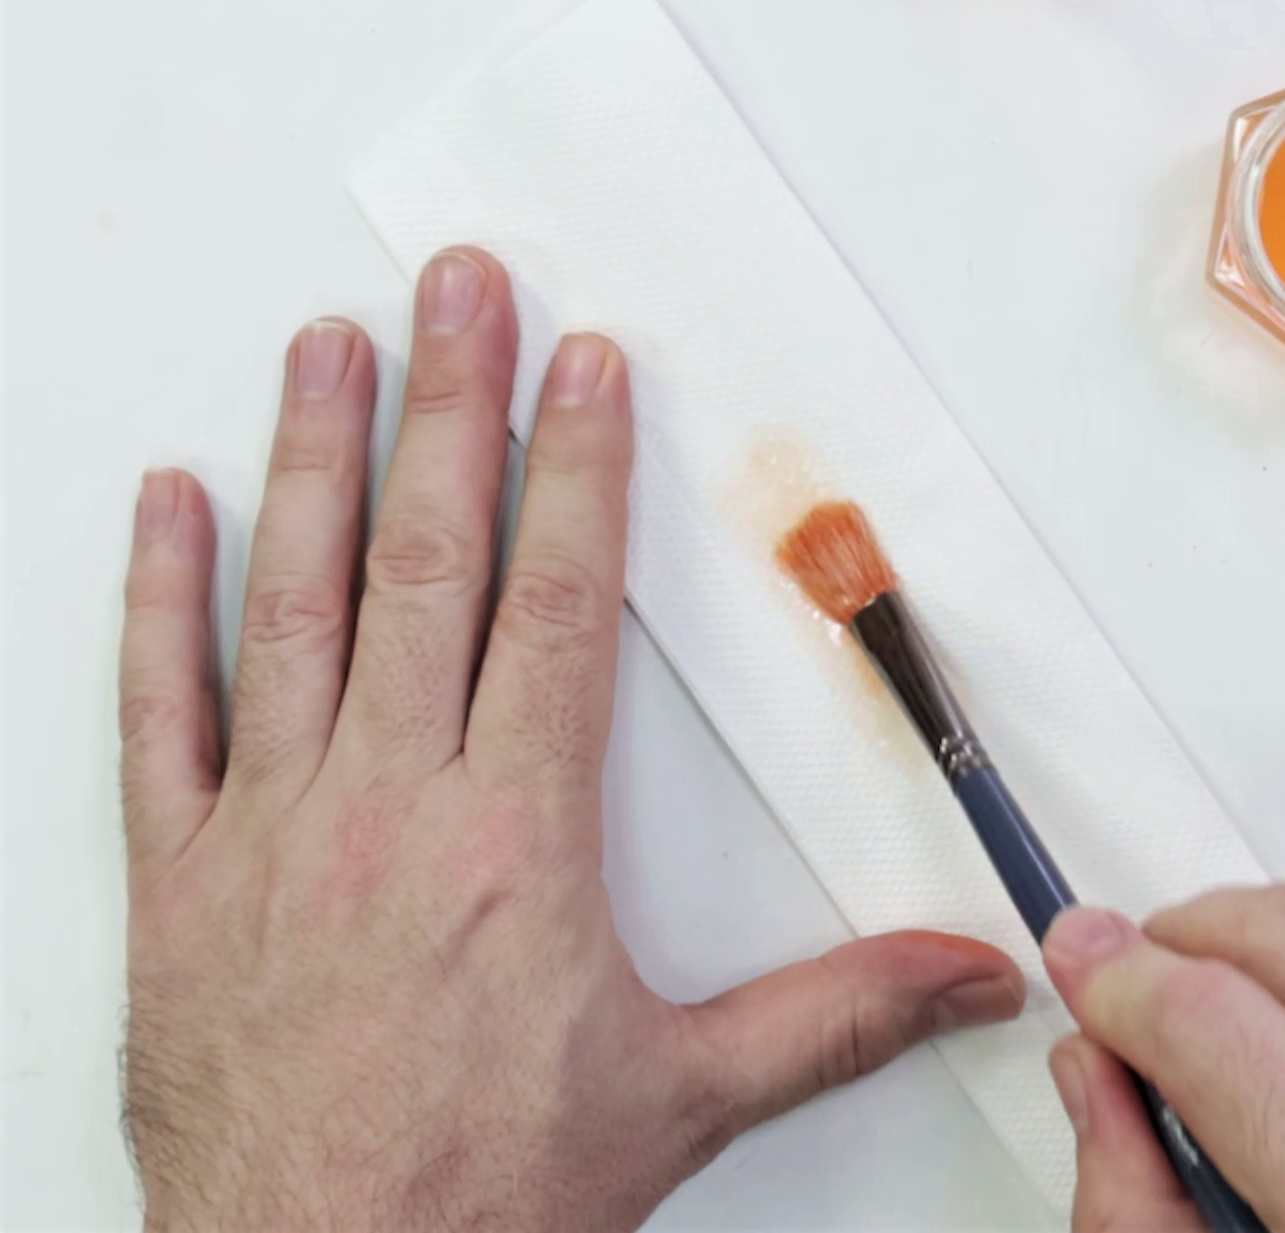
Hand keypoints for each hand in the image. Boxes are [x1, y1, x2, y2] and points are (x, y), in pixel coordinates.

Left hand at [118, 247, 1025, 1231]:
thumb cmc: (482, 1199)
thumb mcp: (687, 1097)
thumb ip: (842, 1012)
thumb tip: (979, 974)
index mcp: (518, 835)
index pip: (557, 603)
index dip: (577, 469)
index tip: (584, 364)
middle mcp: (389, 806)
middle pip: (428, 561)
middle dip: (450, 407)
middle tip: (455, 288)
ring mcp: (269, 833)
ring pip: (295, 604)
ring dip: (314, 461)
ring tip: (327, 344)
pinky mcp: (178, 880)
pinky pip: (160, 714)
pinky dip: (160, 601)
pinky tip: (170, 504)